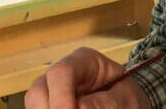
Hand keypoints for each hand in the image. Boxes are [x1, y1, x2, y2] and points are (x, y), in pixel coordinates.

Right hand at [25, 47, 152, 108]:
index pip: (61, 72)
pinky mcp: (51, 105)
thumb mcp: (126, 99)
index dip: (60, 96)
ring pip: (35, 103)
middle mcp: (63, 74)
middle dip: (51, 108)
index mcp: (85, 61)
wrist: (130, 105)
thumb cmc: (129, 98)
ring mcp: (53, 91)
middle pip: (39, 89)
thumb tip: (78, 108)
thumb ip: (106, 103)